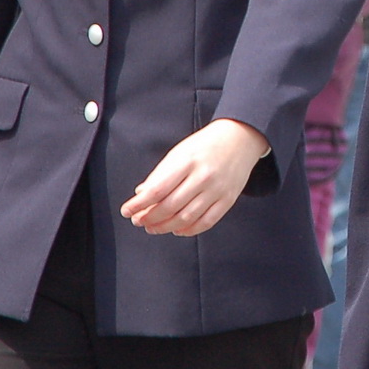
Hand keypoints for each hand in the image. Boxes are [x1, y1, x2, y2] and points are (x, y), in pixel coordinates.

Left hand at [121, 118, 270, 236]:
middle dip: (149, 218)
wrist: (241, 138)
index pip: (157, 190)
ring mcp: (218, 189)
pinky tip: (177, 229)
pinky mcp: (229, 199)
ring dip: (165, 227)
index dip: (139, 205)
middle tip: (138, 221)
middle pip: (170, 207)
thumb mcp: (179, 152)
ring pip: (186, 218)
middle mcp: (203, 177)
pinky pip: (207, 222)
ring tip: (153, 227)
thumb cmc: (205, 144)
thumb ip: (160, 174)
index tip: (126, 211)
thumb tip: (141, 195)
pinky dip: (189, 230)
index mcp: (188, 162)